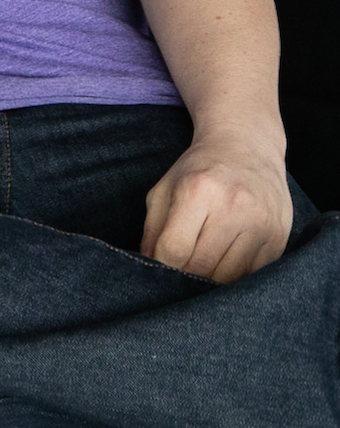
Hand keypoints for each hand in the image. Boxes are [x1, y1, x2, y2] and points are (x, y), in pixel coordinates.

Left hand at [142, 129, 292, 282]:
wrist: (248, 147)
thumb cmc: (199, 170)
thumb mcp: (164, 190)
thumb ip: (152, 230)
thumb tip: (149, 267)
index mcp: (198, 191)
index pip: (174, 249)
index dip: (162, 267)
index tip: (158, 269)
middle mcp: (234, 207)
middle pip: (202, 266)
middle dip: (184, 276)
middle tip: (177, 271)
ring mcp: (261, 224)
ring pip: (229, 277)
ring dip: (210, 280)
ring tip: (201, 266)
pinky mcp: (279, 238)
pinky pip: (253, 274)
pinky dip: (235, 277)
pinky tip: (225, 262)